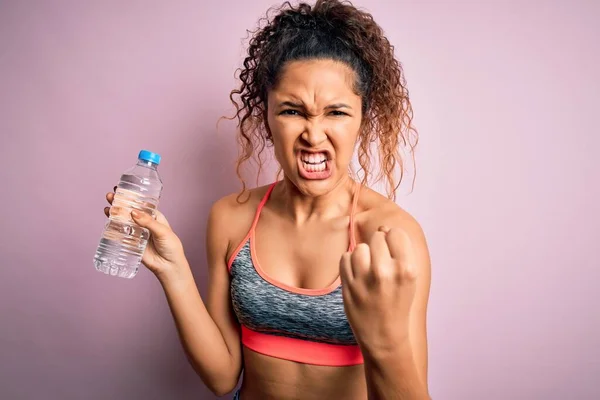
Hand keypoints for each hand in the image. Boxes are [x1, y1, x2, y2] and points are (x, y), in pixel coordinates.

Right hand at [104, 187, 186, 279]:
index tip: (122, 189)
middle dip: (120, 203)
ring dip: (114, 214)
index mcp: (154, 217)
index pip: (141, 204)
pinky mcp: (131, 243)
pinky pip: (121, 234)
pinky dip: (113, 227)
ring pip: (123, 221)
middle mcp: (144, 223)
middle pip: (129, 211)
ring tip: (107, 207)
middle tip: (110, 196)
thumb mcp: (162, 231)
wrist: (168, 267)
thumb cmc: (171, 247)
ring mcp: (137, 233)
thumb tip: (133, 212)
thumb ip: (148, 222)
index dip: (131, 196)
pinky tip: (108, 221)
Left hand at [339, 226, 417, 350]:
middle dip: (378, 248)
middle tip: (380, 266)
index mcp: (406, 269)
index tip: (392, 252)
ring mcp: (364, 279)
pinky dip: (350, 264)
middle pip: (377, 237)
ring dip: (363, 255)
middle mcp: (385, 272)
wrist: (384, 336)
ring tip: (368, 271)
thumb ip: (399, 252)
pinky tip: (358, 277)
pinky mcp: (348, 285)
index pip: (396, 233)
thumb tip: (383, 228)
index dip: (392, 240)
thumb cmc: (398, 303)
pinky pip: (345, 258)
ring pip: (360, 247)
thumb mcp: (410, 279)